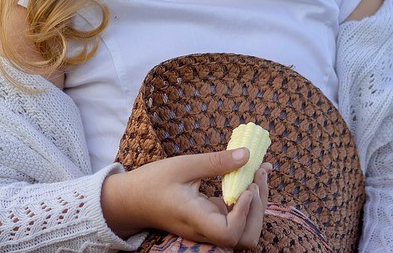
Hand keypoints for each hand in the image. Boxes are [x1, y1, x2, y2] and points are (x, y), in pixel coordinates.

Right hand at [102, 148, 270, 249]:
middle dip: (259, 206)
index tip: (245, 187)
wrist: (132, 200)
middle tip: (259, 172)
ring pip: (245, 231)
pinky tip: (251, 175)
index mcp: (195, 219)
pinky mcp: (213, 221)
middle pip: (245, 237)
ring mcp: (210, 229)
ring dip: (257, 204)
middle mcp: (205, 230)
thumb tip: (248, 155)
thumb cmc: (153, 182)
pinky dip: (249, 199)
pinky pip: (238, 218)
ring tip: (258, 173)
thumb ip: (216, 162)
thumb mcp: (183, 165)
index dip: (243, 214)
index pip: (228, 234)